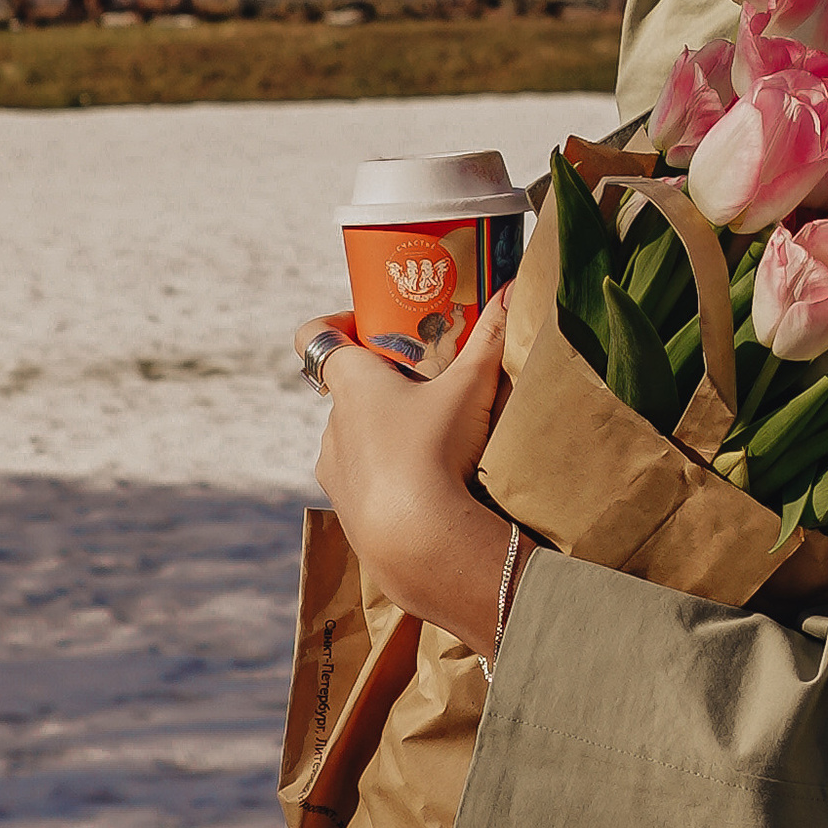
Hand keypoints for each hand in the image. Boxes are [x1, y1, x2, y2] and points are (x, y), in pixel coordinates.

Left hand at [318, 287, 515, 652]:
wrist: (416, 542)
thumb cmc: (434, 450)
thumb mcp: (471, 388)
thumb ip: (491, 336)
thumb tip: (513, 284)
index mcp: (351, 382)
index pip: (314, 336)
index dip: (336, 324)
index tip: (373, 327)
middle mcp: (332, 422)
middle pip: (347, 387)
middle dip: (386, 383)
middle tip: (430, 384)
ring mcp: (335, 470)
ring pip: (355, 435)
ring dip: (385, 432)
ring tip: (435, 441)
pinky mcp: (345, 511)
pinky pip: (363, 480)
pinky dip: (388, 477)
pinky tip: (427, 487)